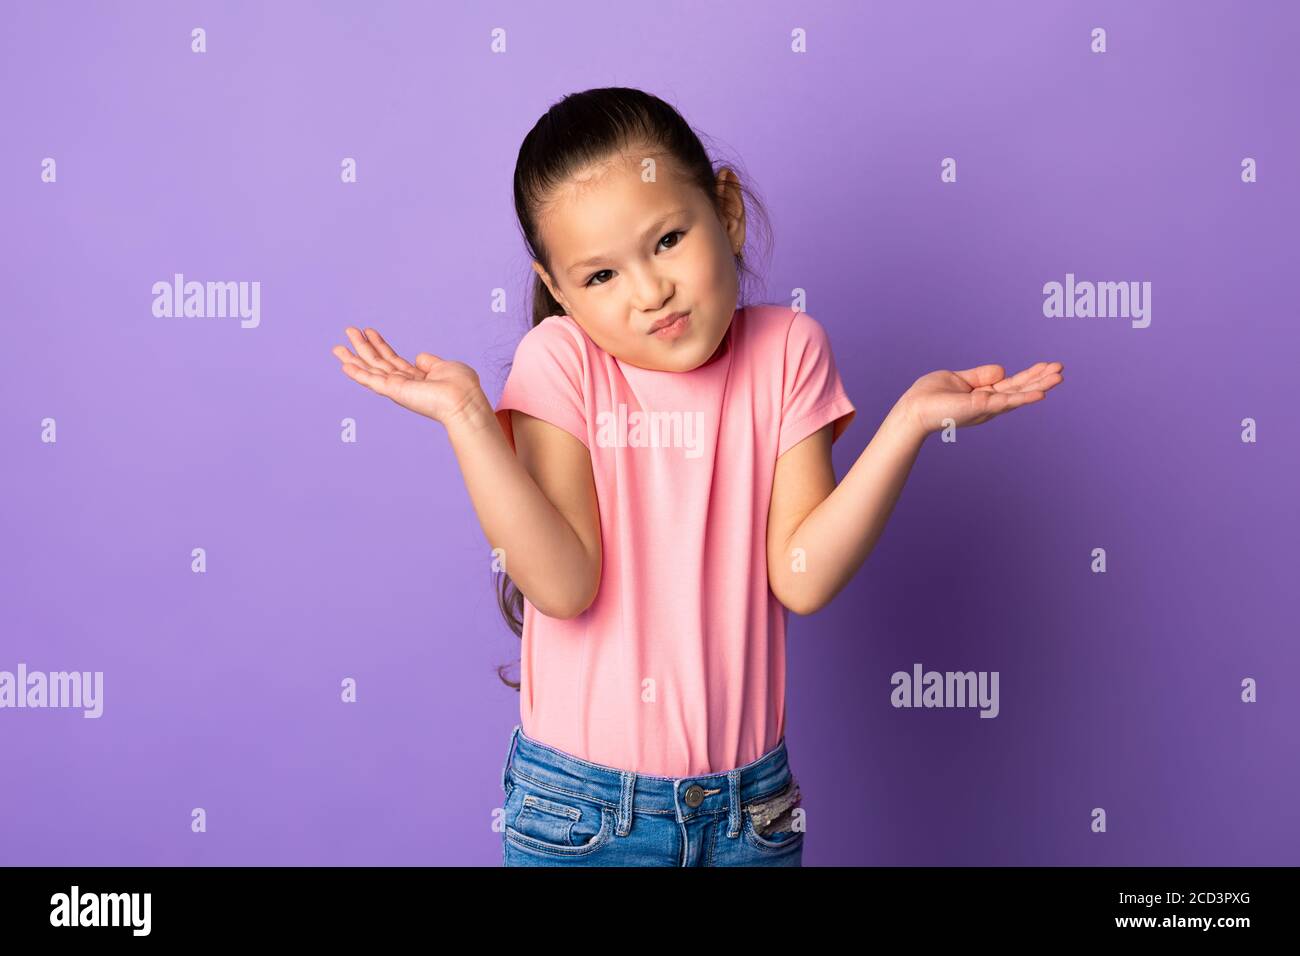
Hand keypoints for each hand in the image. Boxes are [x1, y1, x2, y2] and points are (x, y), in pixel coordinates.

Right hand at [332, 327, 485, 426]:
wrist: (463, 400)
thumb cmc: (461, 387)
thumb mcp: (445, 367)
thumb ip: (429, 363)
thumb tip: (419, 357)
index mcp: (416, 379)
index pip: (393, 360)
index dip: (380, 345)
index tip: (369, 331)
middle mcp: (404, 385)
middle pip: (377, 363)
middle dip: (362, 347)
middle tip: (348, 330)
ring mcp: (397, 388)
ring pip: (370, 370)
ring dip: (353, 358)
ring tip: (337, 347)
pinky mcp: (393, 391)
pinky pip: (371, 380)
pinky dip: (357, 373)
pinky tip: (344, 365)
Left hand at [900, 361, 1063, 435]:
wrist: (912, 410)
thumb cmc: (929, 396)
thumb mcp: (958, 379)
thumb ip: (980, 375)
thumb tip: (1002, 369)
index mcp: (984, 395)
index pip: (1013, 384)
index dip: (1030, 375)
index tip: (1049, 365)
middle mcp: (989, 404)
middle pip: (1020, 389)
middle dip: (1041, 380)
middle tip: (1062, 370)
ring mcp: (986, 407)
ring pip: (1018, 395)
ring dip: (1039, 386)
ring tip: (1059, 378)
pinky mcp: (979, 408)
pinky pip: (1005, 402)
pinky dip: (1023, 398)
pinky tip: (1040, 394)